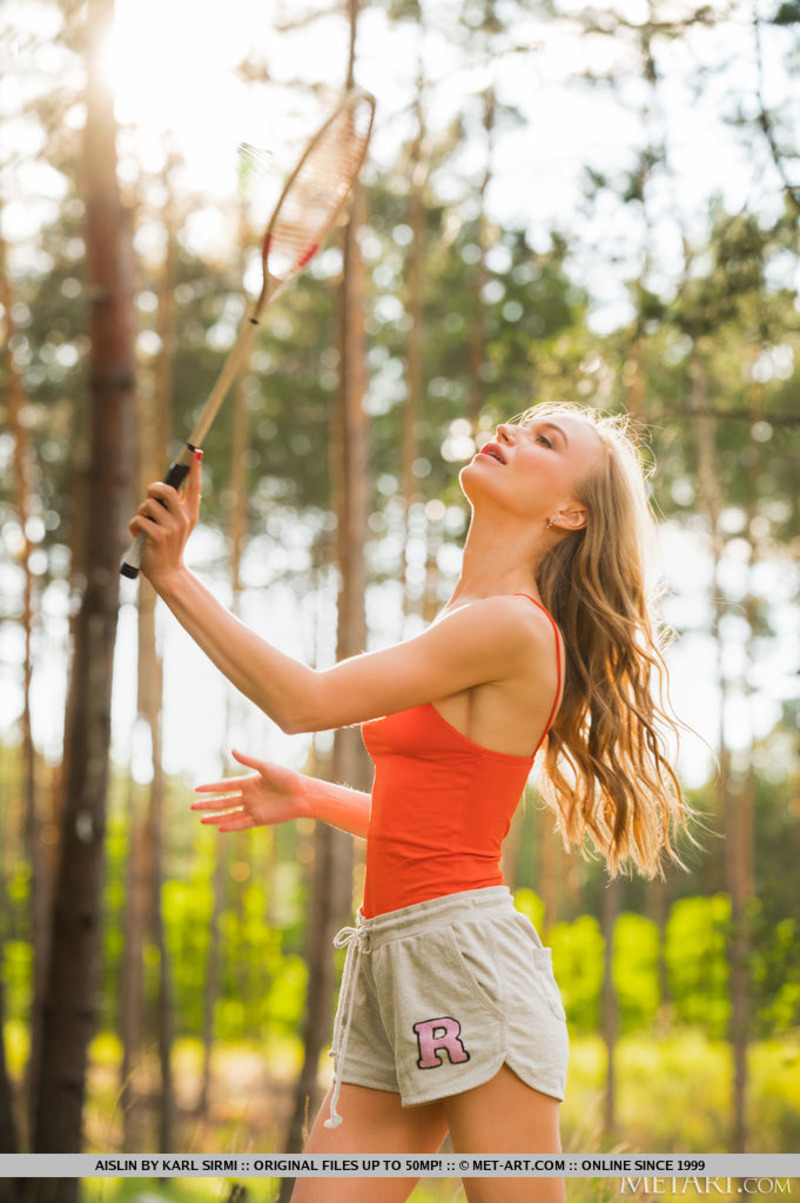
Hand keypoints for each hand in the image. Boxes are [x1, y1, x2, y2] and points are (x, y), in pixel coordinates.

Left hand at [128, 451, 201, 588]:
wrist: (167, 572)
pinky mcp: (158, 536)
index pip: (195, 487)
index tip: (196, 452)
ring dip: (140, 511)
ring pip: (148, 504)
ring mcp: (172, 528)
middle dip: (153, 489)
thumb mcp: (175, 525)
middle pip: (167, 489)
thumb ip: (172, 507)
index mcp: (190, 513)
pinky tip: (138, 535)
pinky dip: (133, 525)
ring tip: (143, 523)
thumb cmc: (167, 545)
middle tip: (150, 497)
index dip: (195, 469)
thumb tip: (163, 486)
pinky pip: (139, 518)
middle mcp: (184, 519)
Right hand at [190, 749, 309, 831]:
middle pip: (224, 801)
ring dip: (216, 817)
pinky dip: (231, 826)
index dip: (211, 787)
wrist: (304, 794)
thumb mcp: (266, 767)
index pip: (225, 786)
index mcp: (249, 782)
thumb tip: (232, 749)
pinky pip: (242, 823)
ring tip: (201, 819)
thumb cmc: (288, 777)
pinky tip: (219, 828)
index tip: (197, 788)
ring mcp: (254, 808)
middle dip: (208, 804)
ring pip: (230, 814)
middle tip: (192, 806)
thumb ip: (249, 761)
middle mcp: (249, 796)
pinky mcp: (261, 819)